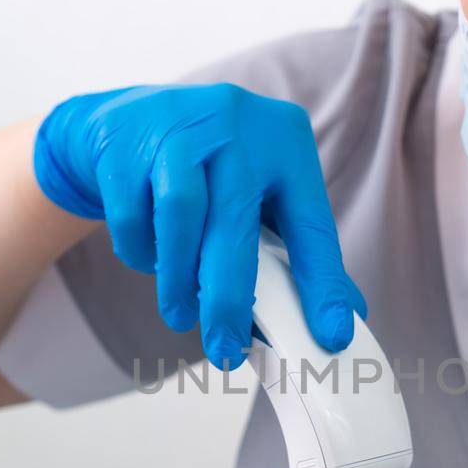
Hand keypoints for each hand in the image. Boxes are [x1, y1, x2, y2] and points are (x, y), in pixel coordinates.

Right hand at [33, 84, 366, 368]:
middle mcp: (237, 126)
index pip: (312, 224)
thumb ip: (298, 247)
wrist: (127, 118)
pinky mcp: (125, 143)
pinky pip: (132, 215)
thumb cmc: (209, 167)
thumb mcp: (261, 192)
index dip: (322, 284)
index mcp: (286, 140)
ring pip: (180, 218)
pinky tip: (151, 260)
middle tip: (225, 349)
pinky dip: (142, 251)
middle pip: (236, 225)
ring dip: (179, 280)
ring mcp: (178, 129)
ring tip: (180, 313)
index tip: (330, 335)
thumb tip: (343, 313)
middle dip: (229, 299)